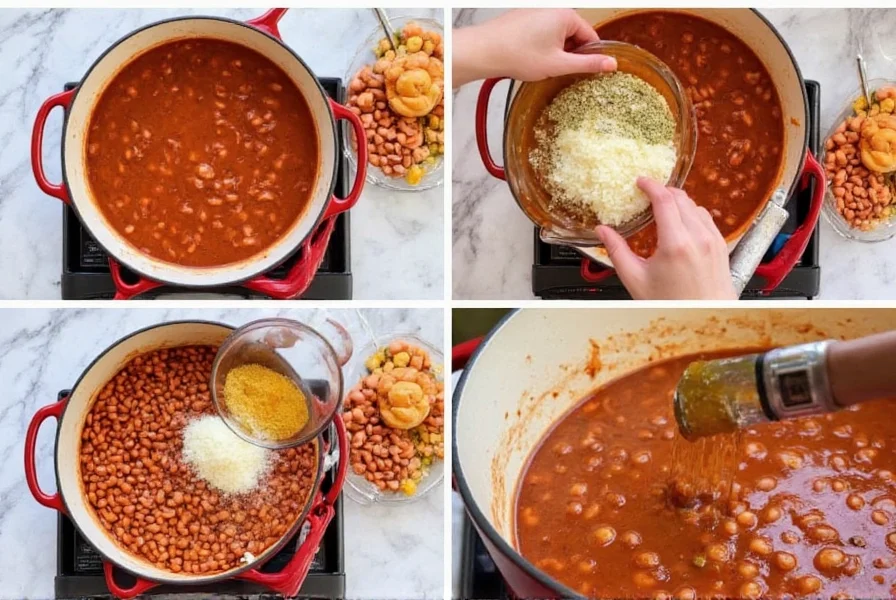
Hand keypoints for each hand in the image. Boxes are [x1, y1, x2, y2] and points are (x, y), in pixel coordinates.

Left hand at [453, 9, 616, 86]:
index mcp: (566, 15)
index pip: (590, 36)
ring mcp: (536, 10)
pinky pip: (540, 32)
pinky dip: (539, 45)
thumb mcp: (559, 64)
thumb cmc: (519, 55)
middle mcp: (552, 8)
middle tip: (556, 70)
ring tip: (539, 65)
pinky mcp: (523, 16)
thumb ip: (587, 64)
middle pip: (572, 35)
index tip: (584, 72)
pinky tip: (529, 58)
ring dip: (553, 51)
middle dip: (567, 54)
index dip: (588, 57)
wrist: (484, 50)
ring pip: (555, 35)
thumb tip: (611, 64)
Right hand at [595, 178, 736, 299]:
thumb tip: (603, 232)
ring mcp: (713, 240)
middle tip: (648, 195)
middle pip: (681, 199)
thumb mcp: (636, 280)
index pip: (664, 200)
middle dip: (663, 192)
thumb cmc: (672, 306)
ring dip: (679, 203)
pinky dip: (692, 215)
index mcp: (675, 244)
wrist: (705, 320)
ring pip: (696, 206)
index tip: (641, 182)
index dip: (651, 186)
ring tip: (663, 211)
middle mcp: (698, 238)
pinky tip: (681, 225)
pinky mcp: (721, 246)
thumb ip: (617, 252)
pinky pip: (707, 219)